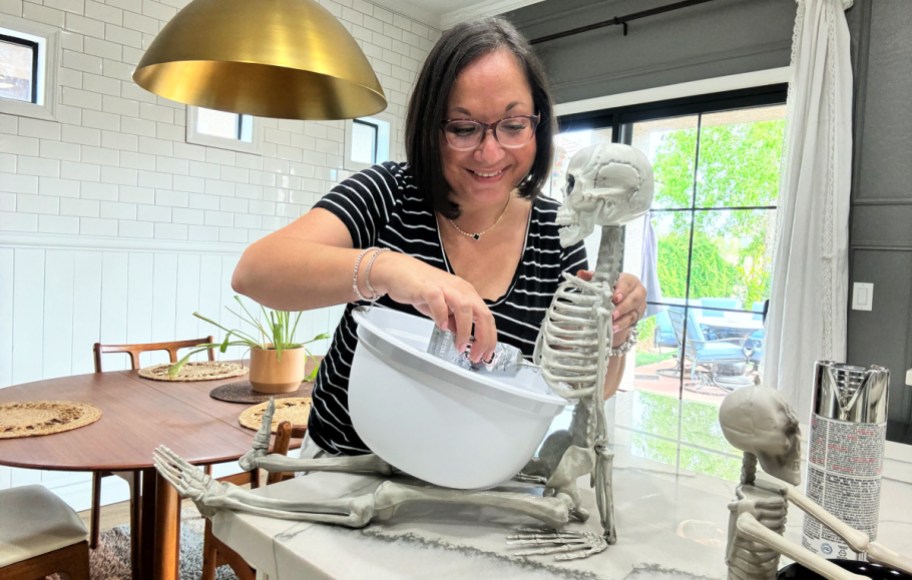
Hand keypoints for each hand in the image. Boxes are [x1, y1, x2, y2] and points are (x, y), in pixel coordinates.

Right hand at [370, 252, 495, 363]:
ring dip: (465, 331)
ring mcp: (445, 287)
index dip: (489, 337)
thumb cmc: (419, 286)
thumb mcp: (442, 305)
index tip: (485, 353)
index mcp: (465, 293)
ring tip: (459, 346)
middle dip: (483, 338)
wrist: (397, 271)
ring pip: (465, 308)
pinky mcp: (428, 287)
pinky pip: (439, 301)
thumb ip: (452, 319)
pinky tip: (441, 327)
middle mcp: (459, 289)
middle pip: (481, 313)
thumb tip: (460, 334)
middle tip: (476, 355)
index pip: (485, 316)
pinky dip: (442, 316)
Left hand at [576, 270, 645, 347]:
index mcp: (628, 280)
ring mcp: (639, 305)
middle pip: (634, 298)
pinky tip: (614, 328)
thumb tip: (581, 273)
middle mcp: (637, 291)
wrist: (617, 302)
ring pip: (633, 312)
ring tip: (612, 323)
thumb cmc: (610, 289)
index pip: (627, 283)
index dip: (622, 290)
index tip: (615, 298)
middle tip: (613, 314)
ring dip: (622, 318)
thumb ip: (592, 277)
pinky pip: (631, 322)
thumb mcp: (601, 283)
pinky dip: (622, 325)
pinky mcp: (637, 316)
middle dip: (623, 306)